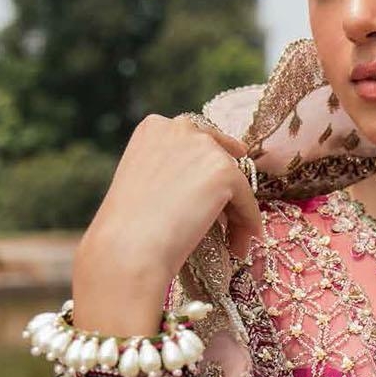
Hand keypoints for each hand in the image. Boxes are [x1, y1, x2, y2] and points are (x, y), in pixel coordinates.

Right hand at [73, 112, 261, 335]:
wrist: (129, 248)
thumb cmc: (128, 229)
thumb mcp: (145, 185)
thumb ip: (172, 174)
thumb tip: (205, 190)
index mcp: (154, 128)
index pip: (195, 138)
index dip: (209, 163)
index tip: (219, 182)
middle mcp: (178, 128)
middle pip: (219, 156)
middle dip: (226, 188)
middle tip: (231, 220)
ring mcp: (203, 146)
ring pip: (234, 181)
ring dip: (237, 213)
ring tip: (233, 243)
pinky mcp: (224, 171)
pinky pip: (246, 200)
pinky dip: (247, 222)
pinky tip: (241, 246)